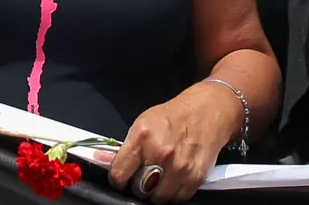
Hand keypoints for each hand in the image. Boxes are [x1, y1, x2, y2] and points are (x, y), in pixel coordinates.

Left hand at [106, 82, 240, 202]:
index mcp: (142, 137)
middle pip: (139, 189)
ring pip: (158, 198)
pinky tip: (173, 180)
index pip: (119, 173)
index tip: (120, 179)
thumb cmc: (171, 117)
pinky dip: (173, 194)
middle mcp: (160, 153)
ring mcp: (179, 167)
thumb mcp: (142, 124)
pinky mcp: (196, 177)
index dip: (117, 179)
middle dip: (138, 185)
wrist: (206, 112)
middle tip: (143, 176)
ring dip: (156, 192)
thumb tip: (102, 160)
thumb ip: (125, 147)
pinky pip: (177, 199)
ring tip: (159, 178)